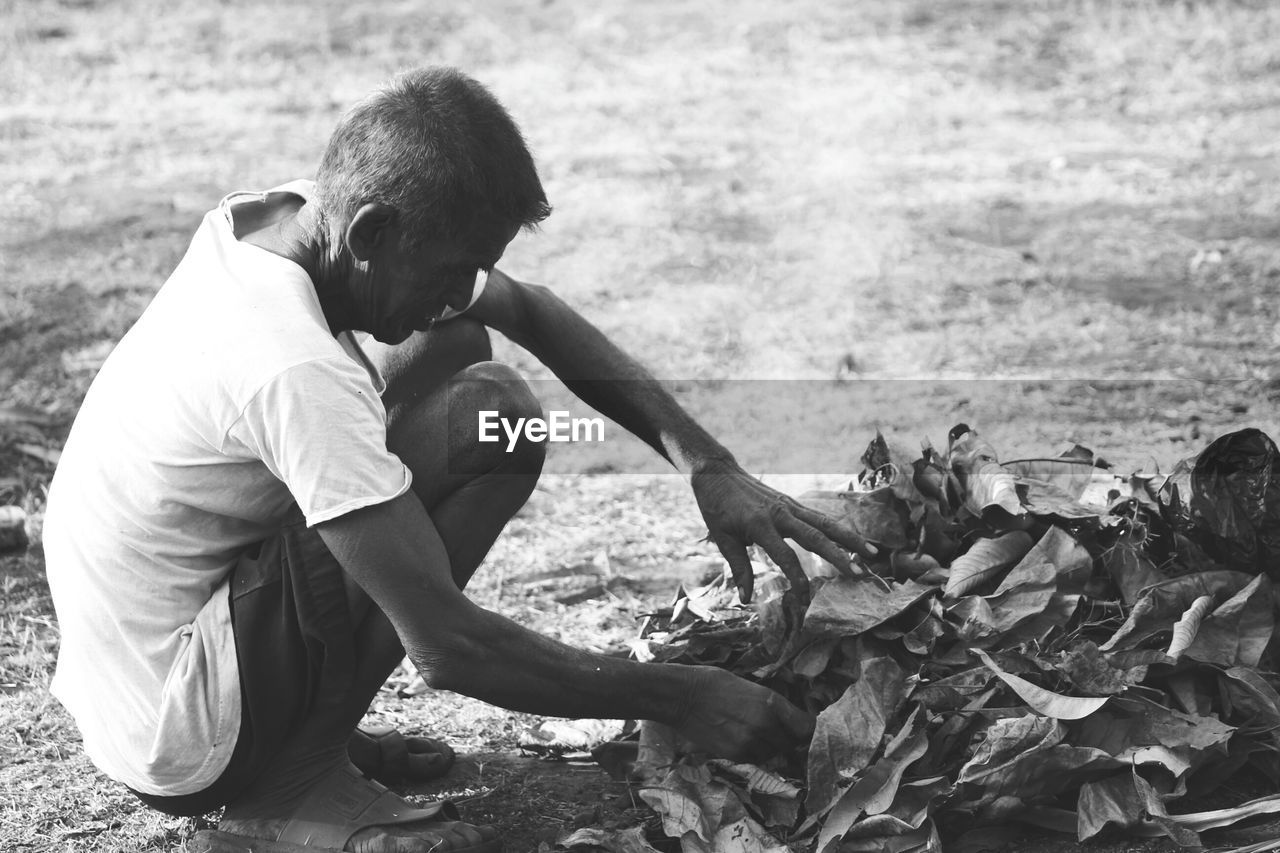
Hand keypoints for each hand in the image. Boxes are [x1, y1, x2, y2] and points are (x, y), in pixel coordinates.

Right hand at [672, 666, 814, 763]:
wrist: (683, 696)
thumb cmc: (715, 684)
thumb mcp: (751, 688)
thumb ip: (772, 707)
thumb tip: (789, 722)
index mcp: (771, 702)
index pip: (806, 728)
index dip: (810, 732)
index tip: (809, 733)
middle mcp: (766, 725)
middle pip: (791, 744)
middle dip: (787, 739)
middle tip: (774, 730)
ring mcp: (751, 742)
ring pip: (773, 754)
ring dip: (769, 747)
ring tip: (750, 731)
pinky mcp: (736, 755)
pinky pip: (756, 759)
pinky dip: (753, 753)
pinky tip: (739, 738)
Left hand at [691, 457, 875, 602]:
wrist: (718, 474)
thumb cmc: (717, 508)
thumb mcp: (723, 539)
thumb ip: (739, 568)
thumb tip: (746, 599)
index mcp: (761, 525)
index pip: (785, 556)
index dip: (797, 578)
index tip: (806, 598)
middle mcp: (781, 514)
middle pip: (816, 536)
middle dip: (840, 555)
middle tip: (859, 573)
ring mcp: (789, 506)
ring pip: (825, 523)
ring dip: (849, 538)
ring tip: (872, 553)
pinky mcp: (792, 503)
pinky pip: (819, 517)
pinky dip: (837, 528)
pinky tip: (852, 539)